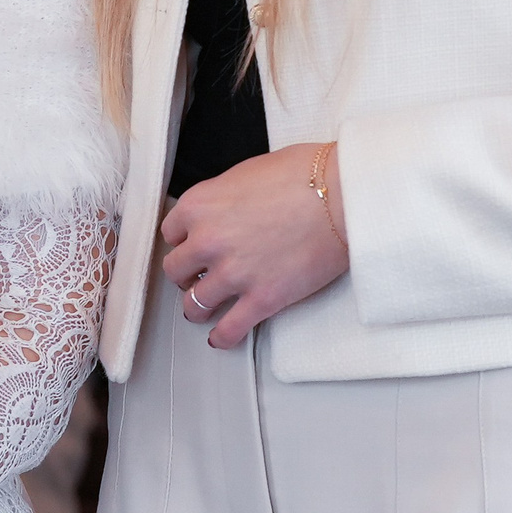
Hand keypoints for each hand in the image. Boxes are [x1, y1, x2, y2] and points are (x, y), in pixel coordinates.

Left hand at [158, 142, 348, 347]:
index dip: (183, 241)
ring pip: (194, 304)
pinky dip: (222, 337)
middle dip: (186, 275)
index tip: (191, 247)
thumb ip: (223, 200)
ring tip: (204, 310)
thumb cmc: (303, 176)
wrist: (341, 196)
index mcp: (200, 205)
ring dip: (198, 308)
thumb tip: (223, 214)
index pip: (170, 233)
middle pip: (176, 270)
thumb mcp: (245, 174)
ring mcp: (233, 273)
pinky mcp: (262, 300)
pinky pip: (228, 330)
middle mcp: (207, 241)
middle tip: (198, 276)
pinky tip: (221, 337)